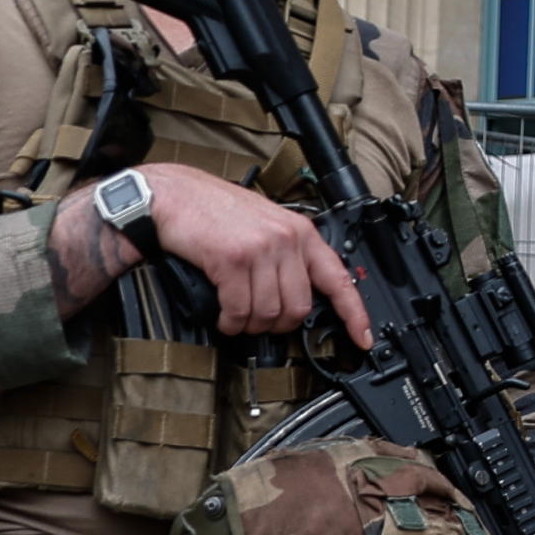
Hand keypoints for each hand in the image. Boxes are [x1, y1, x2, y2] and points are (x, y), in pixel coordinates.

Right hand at [71, 163, 372, 343]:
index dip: (354, 315)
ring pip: (269, 314)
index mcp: (301, 232)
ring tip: (236, 318)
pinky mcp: (232, 260)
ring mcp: (261, 249)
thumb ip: (287, 256)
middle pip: (298, 309)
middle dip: (277, 326)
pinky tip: (224, 317)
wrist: (172, 195)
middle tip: (258, 322)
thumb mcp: (265, 225)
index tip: (362, 339)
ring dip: (250, 326)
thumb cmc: (215, 212)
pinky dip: (231, 322)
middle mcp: (286, 239)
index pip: (339, 279)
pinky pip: (240, 310)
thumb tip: (298, 300)